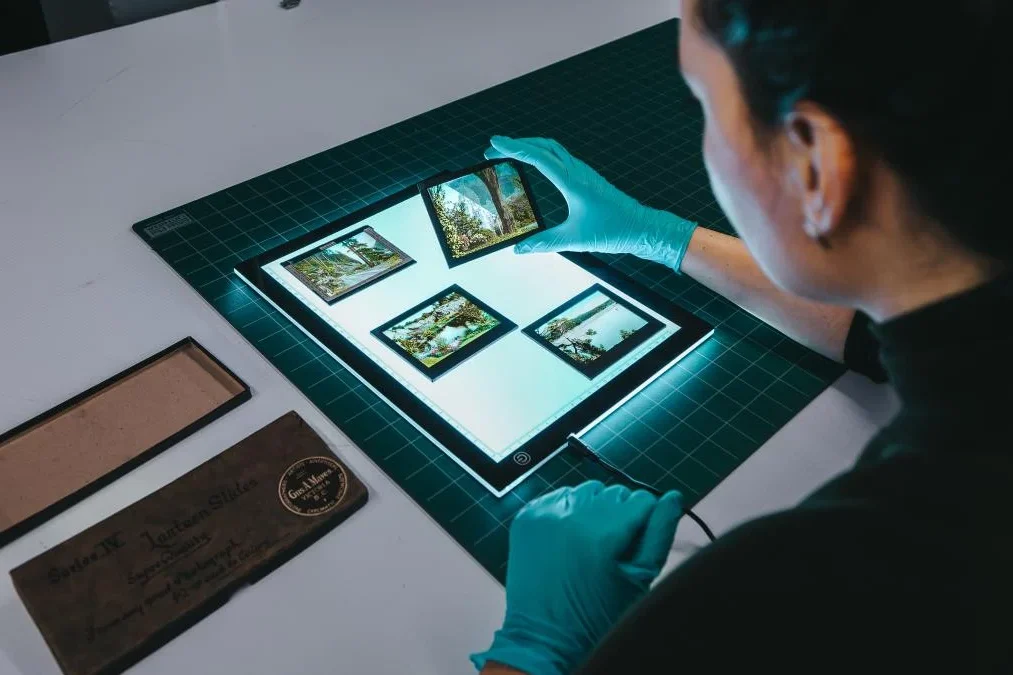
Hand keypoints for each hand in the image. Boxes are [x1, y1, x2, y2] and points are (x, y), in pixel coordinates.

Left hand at [471, 481, 682, 674]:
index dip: (645, 521)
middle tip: (613, 549)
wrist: (544, 636)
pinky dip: (570, 511)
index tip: (636, 544)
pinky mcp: (527, 516)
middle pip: (615, 493)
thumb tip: (672, 497)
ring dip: (595, 509)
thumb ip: (659, 533)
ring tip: (591, 543)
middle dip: (620, 515)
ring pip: (588, 490)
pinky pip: (560, 496)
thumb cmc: (598, 614)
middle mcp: (571, 515)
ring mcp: (545, 513)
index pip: (642, 500)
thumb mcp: (639, 578)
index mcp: (602, 533)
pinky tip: (569, 539)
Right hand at [484, 136, 696, 270]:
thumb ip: (544, 243)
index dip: (513, 148)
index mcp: (572, 182)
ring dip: (530, 147)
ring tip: (509, 154)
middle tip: (493, 149)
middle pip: (543, 146)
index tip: (494, 142)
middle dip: (516, 144)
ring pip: (553, 149)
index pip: (537, 157)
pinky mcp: (588, 178)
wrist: (642, 227)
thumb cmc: (612, 231)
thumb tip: (519, 250)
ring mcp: (584, 172)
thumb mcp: (574, 240)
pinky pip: (561, 158)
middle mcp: (578, 172)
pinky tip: (536, 164)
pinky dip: (543, 155)